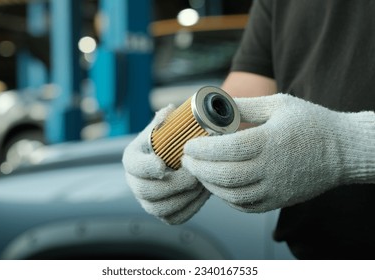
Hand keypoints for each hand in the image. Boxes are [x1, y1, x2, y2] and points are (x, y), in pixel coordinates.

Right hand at [122, 105, 209, 223]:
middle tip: (194, 175)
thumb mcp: (165, 128)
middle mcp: (135, 183)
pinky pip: (174, 218)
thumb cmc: (169, 142)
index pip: (134, 166)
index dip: (146, 167)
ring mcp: (147, 201)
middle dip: (173, 184)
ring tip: (201, 184)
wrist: (174, 161)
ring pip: (160, 208)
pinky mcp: (162, 213)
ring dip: (183, 197)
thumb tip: (169, 110)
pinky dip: (190, 208)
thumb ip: (165, 120)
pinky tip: (202, 195)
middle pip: (147, 191)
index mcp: (133, 159)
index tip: (163, 165)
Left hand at [182, 94, 374, 211]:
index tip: (188, 145)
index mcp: (270, 141)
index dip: (202, 148)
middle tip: (186, 159)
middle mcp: (271, 168)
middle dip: (198, 168)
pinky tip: (218, 186)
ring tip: (198, 172)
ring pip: (231, 194)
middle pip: (224, 174)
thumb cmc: (311, 124)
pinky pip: (244, 205)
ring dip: (209, 184)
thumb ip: (246, 105)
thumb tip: (216, 104)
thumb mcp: (279, 104)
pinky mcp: (278, 200)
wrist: (341, 151)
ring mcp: (274, 188)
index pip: (227, 149)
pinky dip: (226, 197)